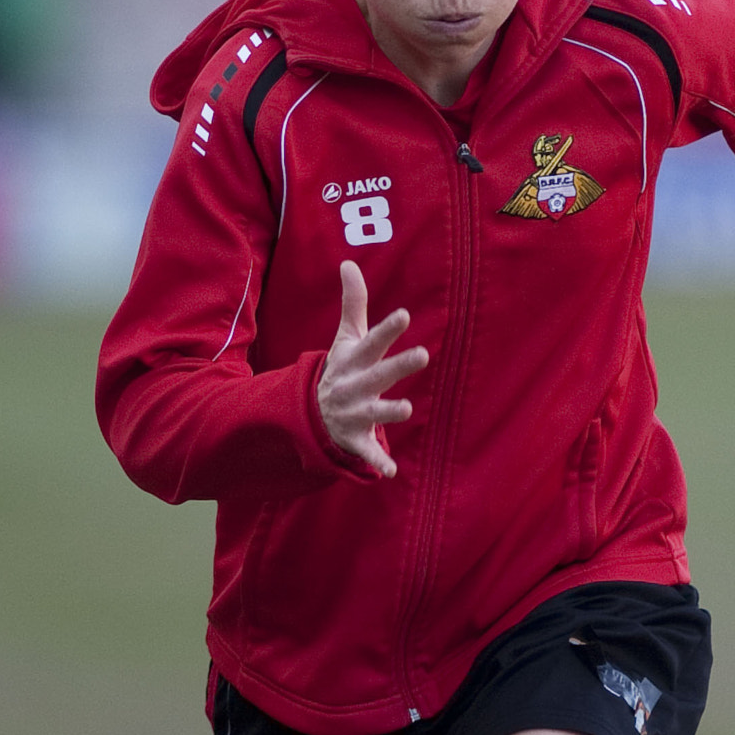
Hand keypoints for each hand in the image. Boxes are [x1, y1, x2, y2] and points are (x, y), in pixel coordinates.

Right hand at [316, 261, 428, 477]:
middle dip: (399, 366)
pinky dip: (376, 462)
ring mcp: (353, 414)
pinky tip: (391, 471)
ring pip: (374, 413)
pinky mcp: (354, 439)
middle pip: (379, 374)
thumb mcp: (346, 338)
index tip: (404, 316)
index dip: (387, 330)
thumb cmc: (341, 369)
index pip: (372, 342)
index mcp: (354, 360)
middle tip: (424, 354)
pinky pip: (366, 452)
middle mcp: (353, 386)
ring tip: (405, 409)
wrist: (310, 412)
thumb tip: (348, 263)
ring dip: (388, 412)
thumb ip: (353, 303)